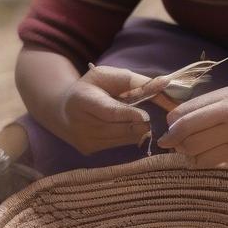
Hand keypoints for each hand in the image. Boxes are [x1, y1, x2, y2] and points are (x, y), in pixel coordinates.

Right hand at [58, 65, 175, 154]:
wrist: (63, 111)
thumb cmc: (90, 88)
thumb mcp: (107, 76)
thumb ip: (134, 81)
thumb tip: (165, 83)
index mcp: (81, 100)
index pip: (109, 112)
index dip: (129, 114)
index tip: (147, 116)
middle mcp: (81, 125)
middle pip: (120, 127)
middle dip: (142, 122)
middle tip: (159, 115)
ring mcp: (86, 141)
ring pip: (125, 138)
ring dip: (140, 129)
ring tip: (145, 118)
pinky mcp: (91, 151)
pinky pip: (122, 144)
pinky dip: (133, 135)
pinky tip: (134, 126)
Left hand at [156, 86, 227, 168]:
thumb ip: (207, 104)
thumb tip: (176, 119)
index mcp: (227, 102)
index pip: (184, 117)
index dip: (171, 124)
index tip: (169, 127)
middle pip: (187, 139)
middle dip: (175, 142)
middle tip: (175, 142)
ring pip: (197, 156)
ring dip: (188, 155)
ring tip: (193, 149)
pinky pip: (213, 165)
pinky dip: (204, 162)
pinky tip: (210, 155)